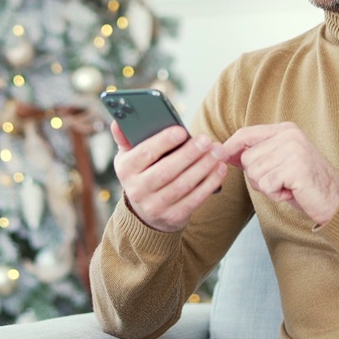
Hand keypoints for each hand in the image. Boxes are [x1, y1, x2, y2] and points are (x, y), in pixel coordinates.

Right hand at [110, 122, 226, 232]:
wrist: (146, 213)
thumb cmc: (143, 173)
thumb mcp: (130, 157)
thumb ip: (127, 138)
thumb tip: (118, 121)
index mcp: (125, 170)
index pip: (144, 154)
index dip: (163, 142)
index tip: (182, 131)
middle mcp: (137, 190)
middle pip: (166, 170)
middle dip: (189, 154)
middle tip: (206, 140)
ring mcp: (155, 206)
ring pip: (183, 185)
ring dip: (204, 167)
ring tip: (218, 151)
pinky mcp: (173, 217)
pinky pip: (195, 199)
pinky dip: (210, 183)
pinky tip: (220, 168)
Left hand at [217, 123, 338, 225]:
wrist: (334, 199)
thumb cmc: (304, 183)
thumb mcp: (279, 162)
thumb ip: (257, 154)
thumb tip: (225, 152)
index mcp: (285, 130)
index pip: (246, 133)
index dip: (230, 147)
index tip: (221, 156)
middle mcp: (288, 135)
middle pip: (247, 158)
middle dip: (256, 177)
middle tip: (279, 182)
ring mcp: (292, 150)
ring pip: (255, 173)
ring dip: (268, 187)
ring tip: (287, 186)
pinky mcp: (295, 167)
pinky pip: (266, 185)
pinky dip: (276, 194)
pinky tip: (292, 191)